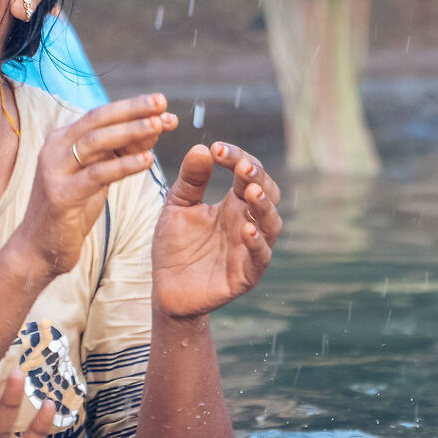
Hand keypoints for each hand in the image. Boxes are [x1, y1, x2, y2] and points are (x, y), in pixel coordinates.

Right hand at [15, 96, 172, 279]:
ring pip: (96, 142)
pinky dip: (124, 165)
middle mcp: (54, 149)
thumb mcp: (96, 175)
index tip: (161, 102)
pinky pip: (97, 174)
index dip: (131, 106)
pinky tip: (147, 160)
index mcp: (62, 139)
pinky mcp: (61, 195)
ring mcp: (55, 171)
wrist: (39, 248)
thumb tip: (153, 126)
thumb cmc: (72, 208)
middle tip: (162, 104)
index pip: (100, 114)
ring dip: (130, 132)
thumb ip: (118, 152)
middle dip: (133, 110)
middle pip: (98, 120)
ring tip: (158, 126)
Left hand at [151, 142, 281, 320]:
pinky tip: (247, 229)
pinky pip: (260, 258)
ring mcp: (249, 248)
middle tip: (243, 166)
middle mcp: (247, 221)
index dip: (236, 157)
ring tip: (251, 193)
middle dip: (259, 178)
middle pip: (268, 194)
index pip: (246, 173)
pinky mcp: (245, 275)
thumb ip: (190, 180)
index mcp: (233, 203)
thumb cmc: (175, 245)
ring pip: (272, 224)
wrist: (166, 289)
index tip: (216, 148)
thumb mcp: (177, 206)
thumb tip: (201, 148)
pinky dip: (257, 243)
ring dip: (264, 207)